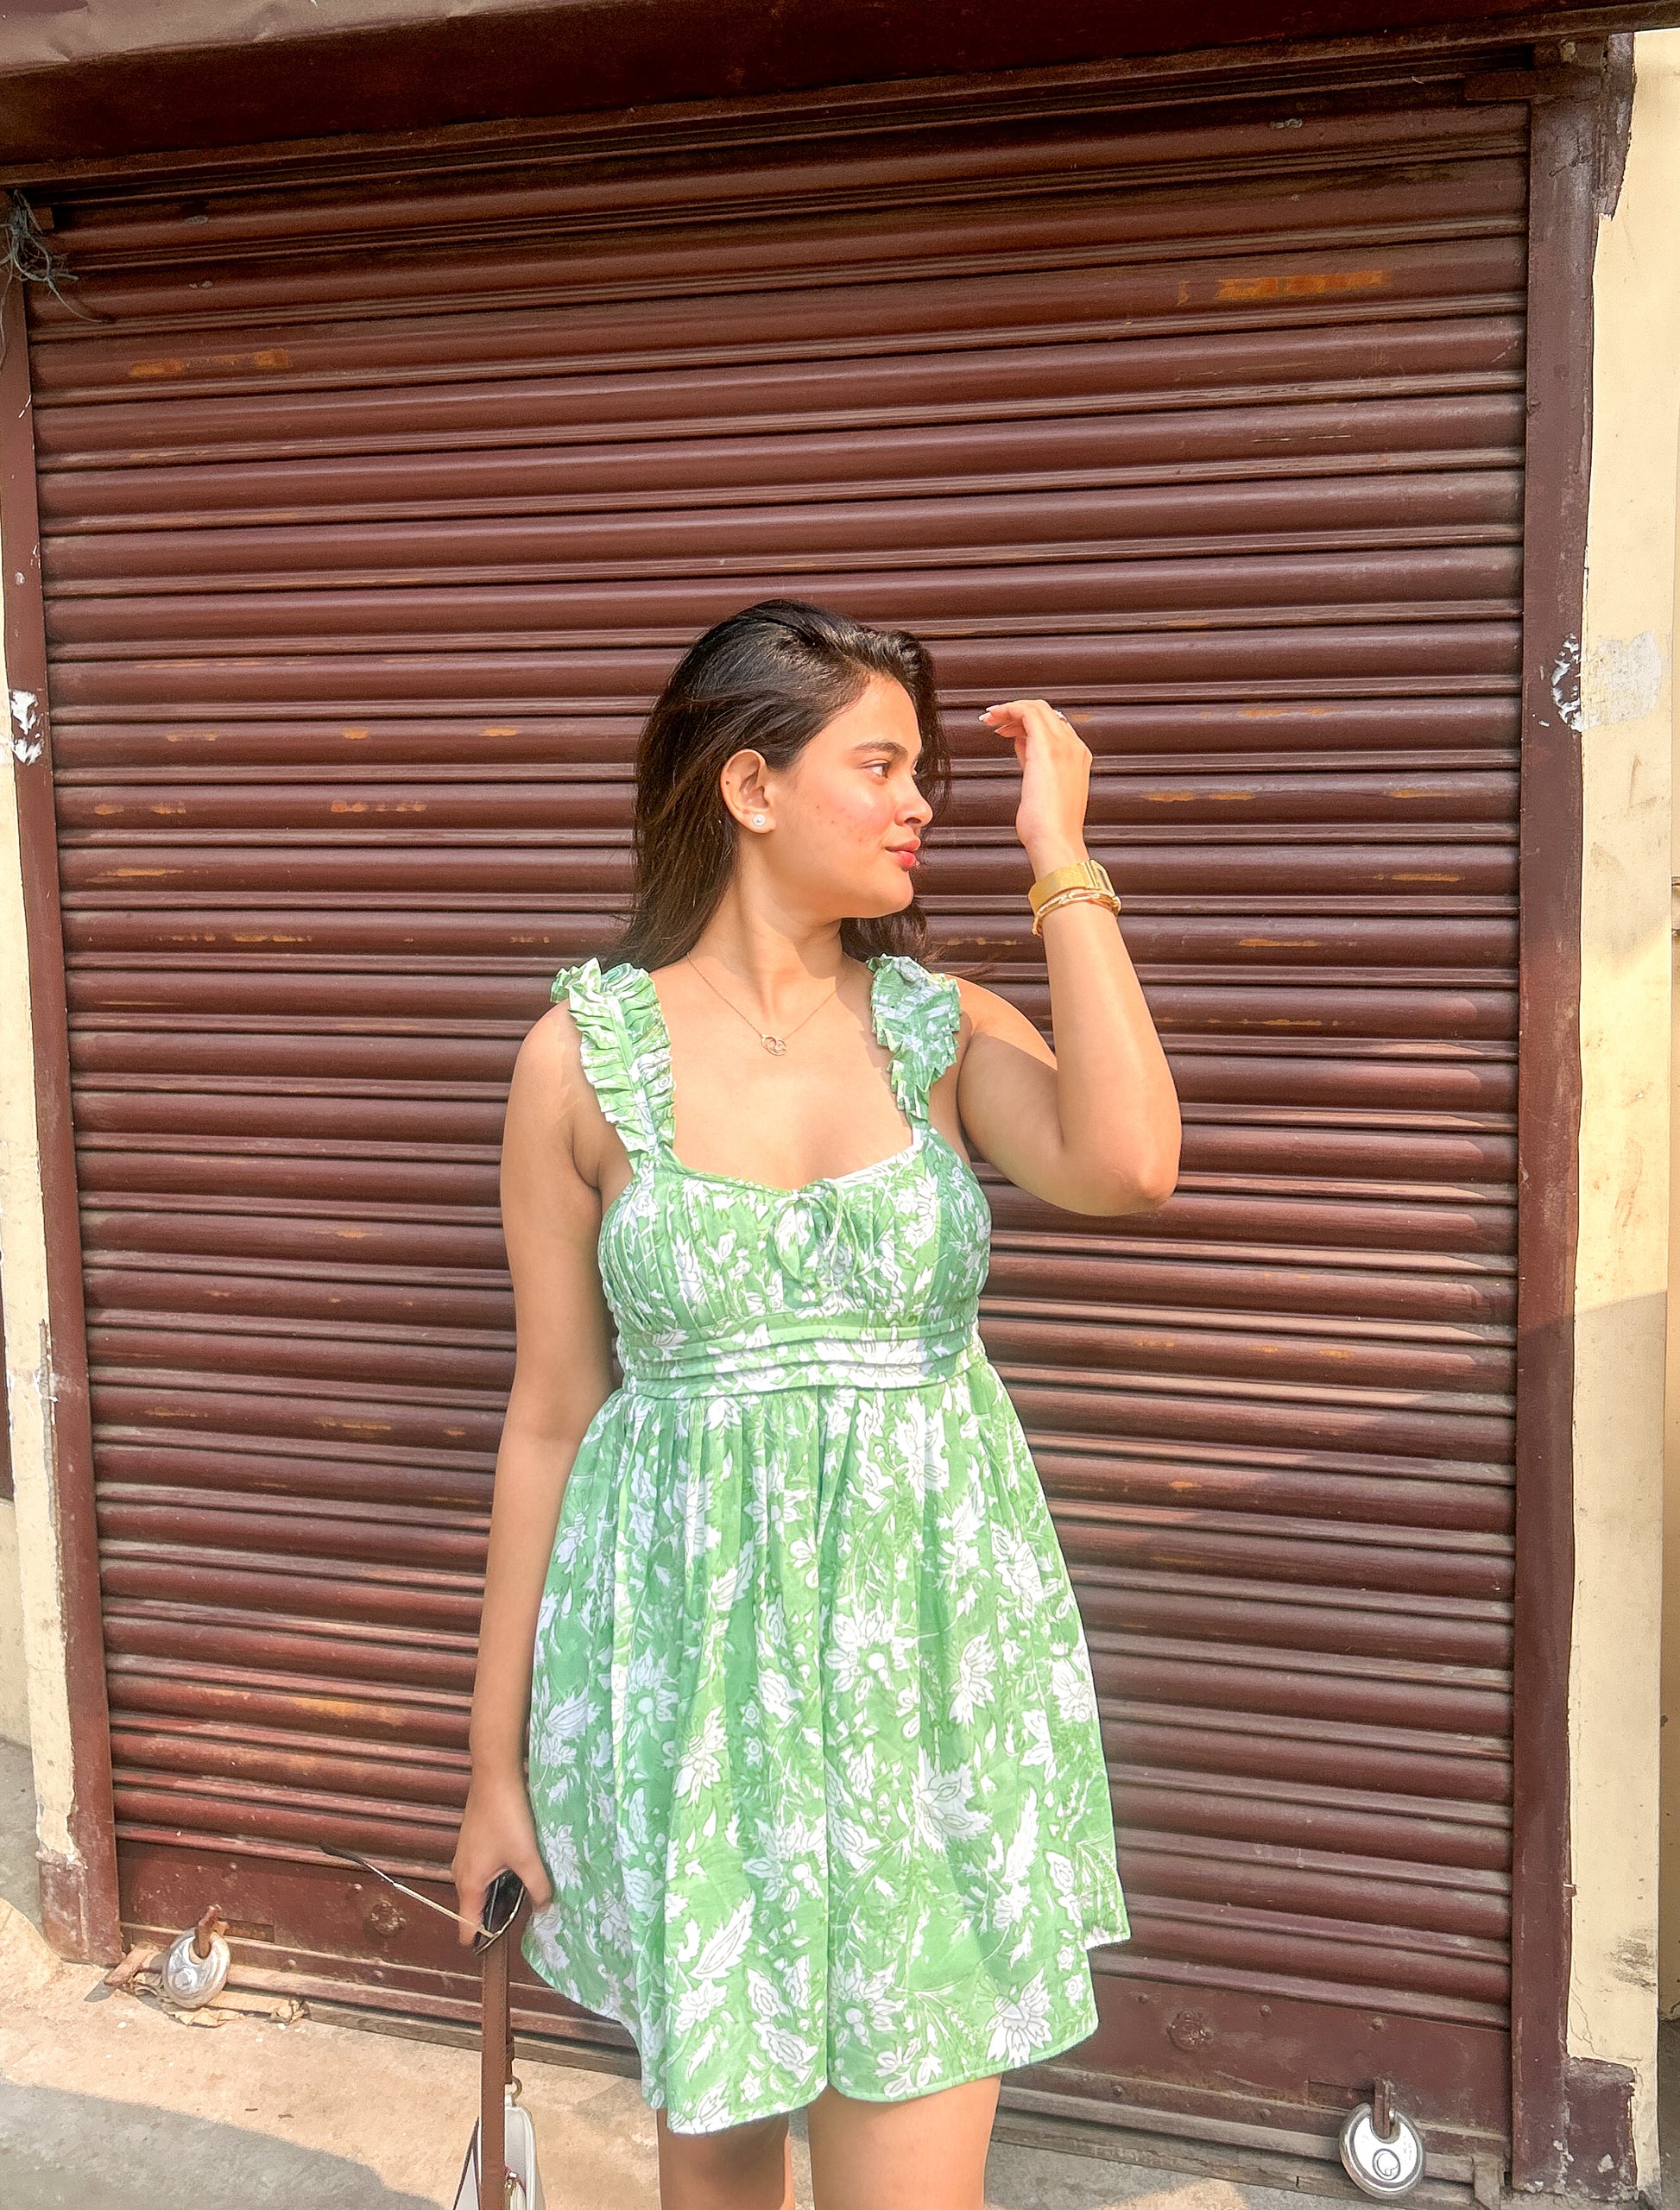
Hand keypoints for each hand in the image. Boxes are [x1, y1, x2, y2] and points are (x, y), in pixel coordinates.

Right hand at [451, 1763, 554, 1947]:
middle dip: (499, 1915)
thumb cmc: (507, 1818)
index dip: (483, 1941)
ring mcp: (466, 1856)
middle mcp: (461, 1873)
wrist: (495, 1776)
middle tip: (528, 1915)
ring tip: (528, 1891)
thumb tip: (547, 1909)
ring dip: (501, 1892)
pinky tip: (521, 1865)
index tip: (505, 1945)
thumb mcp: (527, 1856)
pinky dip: (499, 1874)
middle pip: (476, 1908)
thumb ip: (538, 1887)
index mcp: (468, 1884)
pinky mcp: (474, 1841)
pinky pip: (484, 1870)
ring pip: (482, 1887)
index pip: (466, 1927)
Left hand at [979, 698, 1091, 872]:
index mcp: (1077, 758)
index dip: (1028, 724)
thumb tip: (1022, 746)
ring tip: (990, 719)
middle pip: (1046, 712)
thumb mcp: (1041, 789)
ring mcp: (1064, 745)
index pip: (1053, 727)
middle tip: (994, 720)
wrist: (1055, 840)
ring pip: (1037, 708)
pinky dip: (1008, 709)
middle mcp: (1074, 747)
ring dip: (1010, 709)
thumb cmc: (1048, 826)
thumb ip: (1035, 764)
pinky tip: (993, 718)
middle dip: (1016, 711)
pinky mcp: (1047, 747)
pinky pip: (1027, 713)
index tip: (1008, 730)